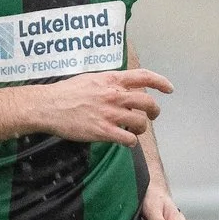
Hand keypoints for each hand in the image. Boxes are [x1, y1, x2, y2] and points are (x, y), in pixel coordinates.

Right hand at [23, 68, 172, 146]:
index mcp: (112, 80)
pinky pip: (129, 139)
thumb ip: (109, 82)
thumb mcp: (91, 78)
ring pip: (140, 123)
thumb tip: (121, 87)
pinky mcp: (104, 131)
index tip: (169, 89)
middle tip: (151, 116)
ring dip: (141, 129)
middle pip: (148, 103)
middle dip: (154, 111)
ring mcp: (110, 114)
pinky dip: (131, 142)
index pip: (144, 77)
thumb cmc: (66, 92)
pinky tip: (125, 141)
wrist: (49, 106)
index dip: (161, 82)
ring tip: (133, 131)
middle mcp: (114, 95)